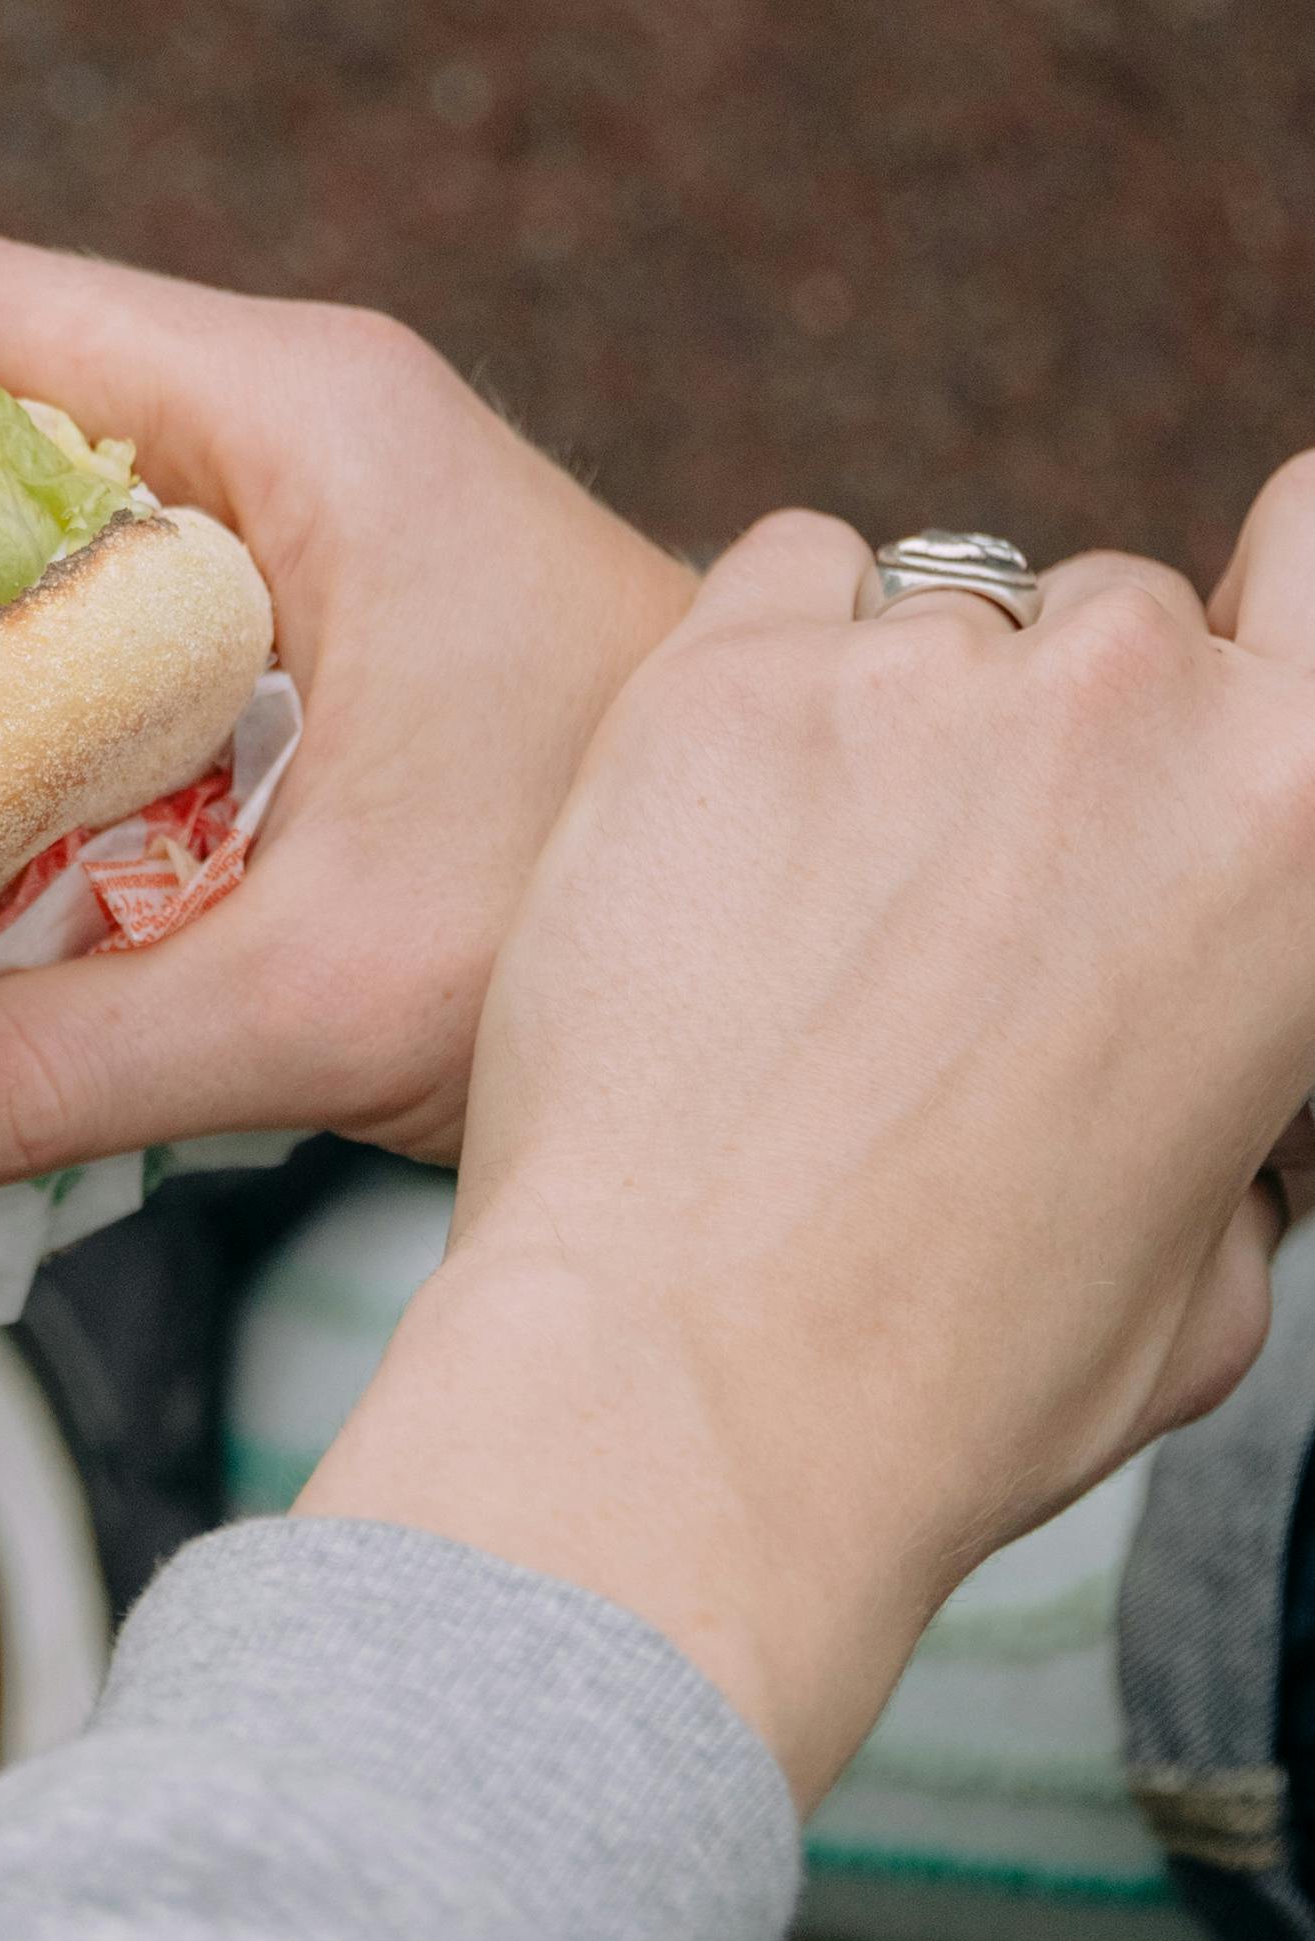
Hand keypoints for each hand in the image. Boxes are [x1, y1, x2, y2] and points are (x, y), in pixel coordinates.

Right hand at [0, 234, 693, 1207]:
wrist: (851, 951)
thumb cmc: (614, 925)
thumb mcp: (310, 1003)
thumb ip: (33, 1070)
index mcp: (308, 420)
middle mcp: (308, 424)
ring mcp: (329, 511)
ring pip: (37, 542)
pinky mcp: (342, 611)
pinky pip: (117, 623)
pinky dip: (26, 737)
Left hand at [305, 491, 1314, 1799]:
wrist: (689, 1391)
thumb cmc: (953, 1370)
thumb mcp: (1220, 1271)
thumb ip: (1248, 1103)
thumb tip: (1225, 1107)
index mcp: (1306, 824)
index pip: (1312, 549)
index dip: (1244, 624)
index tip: (1185, 705)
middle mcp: (1138, 708)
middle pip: (1115, 624)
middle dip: (1049, 745)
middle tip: (953, 918)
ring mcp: (926, 677)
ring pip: (938, 613)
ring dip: (894, 729)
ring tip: (816, 925)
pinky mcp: (722, 681)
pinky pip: (780, 584)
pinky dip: (761, 677)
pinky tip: (728, 837)